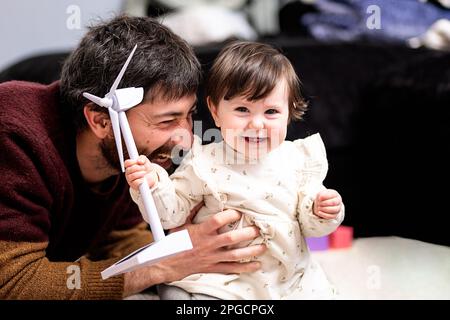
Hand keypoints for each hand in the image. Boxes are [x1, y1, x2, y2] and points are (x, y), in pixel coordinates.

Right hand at [123, 205, 266, 296]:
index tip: (239, 212)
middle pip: (231, 239)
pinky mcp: (213, 267)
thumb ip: (194, 212)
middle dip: (247, 234)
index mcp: (201, 232)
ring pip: (235, 255)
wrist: (167, 264)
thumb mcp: (182, 225)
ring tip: (263, 247)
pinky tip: (256, 265)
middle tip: (258, 229)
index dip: (230, 215)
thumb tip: (203, 199)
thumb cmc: (174, 244)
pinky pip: (232, 269)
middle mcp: (208, 244)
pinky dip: (245, 268)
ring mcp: (212, 257)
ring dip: (251, 251)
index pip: (218, 221)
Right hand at [124, 155, 157, 189]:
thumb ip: (142, 158)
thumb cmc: (147, 168)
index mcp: (129, 166)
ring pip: (133, 175)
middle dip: (138, 168)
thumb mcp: (145, 161)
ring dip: (141, 173)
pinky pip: (136, 182)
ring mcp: (130, 180)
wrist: (152, 177)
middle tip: (144, 168)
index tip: (138, 162)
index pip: (126, 163)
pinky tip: (143, 179)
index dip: (132, 162)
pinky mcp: (134, 185)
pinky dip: (142, 180)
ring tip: (144, 173)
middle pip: (129, 169)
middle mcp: (128, 173)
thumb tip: (139, 161)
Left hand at [313, 189, 341, 219]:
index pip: (332, 195)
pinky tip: (319, 212)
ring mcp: (338, 208)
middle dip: (325, 203)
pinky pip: (331, 216)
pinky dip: (324, 214)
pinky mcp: (335, 215)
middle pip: (333, 203)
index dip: (325, 197)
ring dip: (325, 209)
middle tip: (319, 204)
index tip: (319, 198)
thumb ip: (321, 195)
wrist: (321, 204)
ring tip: (319, 208)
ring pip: (334, 210)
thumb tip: (320, 198)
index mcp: (335, 194)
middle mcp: (338, 201)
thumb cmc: (322, 197)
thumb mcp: (320, 194)